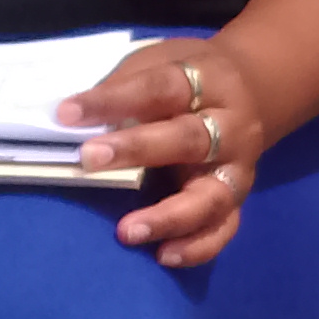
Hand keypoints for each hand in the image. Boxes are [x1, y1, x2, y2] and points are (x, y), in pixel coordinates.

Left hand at [62, 34, 271, 269]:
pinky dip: (198, 247)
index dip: (113, 100)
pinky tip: (164, 255)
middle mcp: (231, 126)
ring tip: (127, 231)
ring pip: (211, 196)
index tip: (67, 113)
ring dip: (169, 216)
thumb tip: (71, 118)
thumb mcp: (158, 62)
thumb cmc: (187, 79)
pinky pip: (224, 228)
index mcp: (208, 82)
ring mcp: (238, 168)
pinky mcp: (239, 199)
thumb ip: (124, 87)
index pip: (159, 88)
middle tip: (90, 160)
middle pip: (190, 139)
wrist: (250, 90)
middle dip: (138, 150)